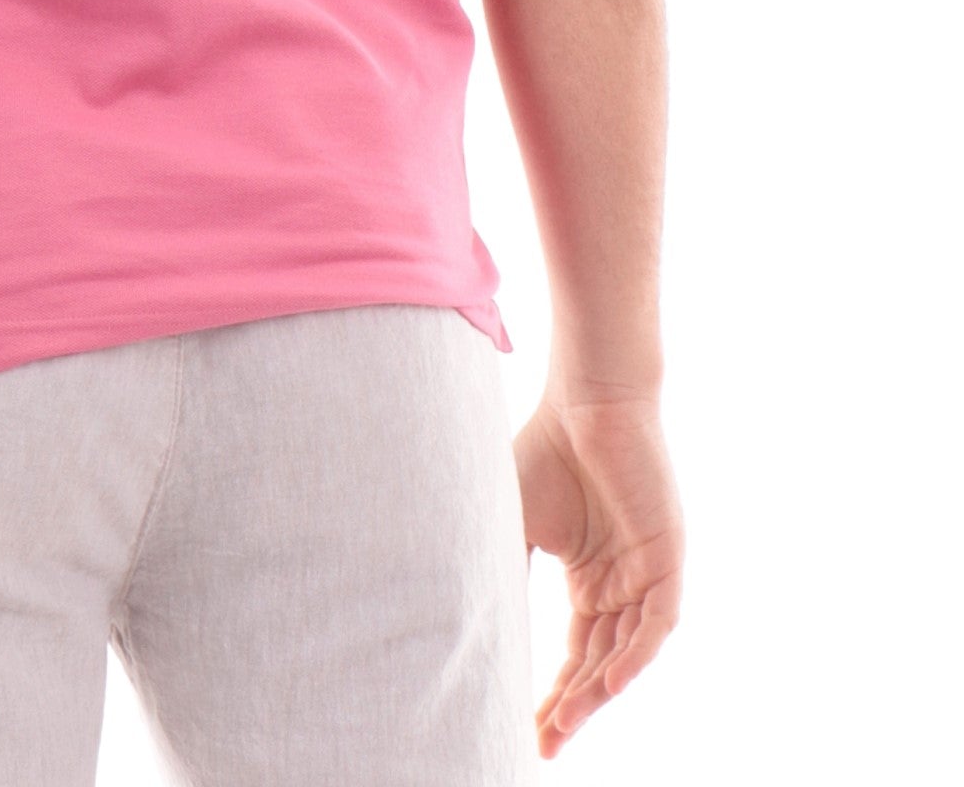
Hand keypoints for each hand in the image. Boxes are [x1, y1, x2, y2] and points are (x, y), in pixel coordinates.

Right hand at [515, 386, 683, 758]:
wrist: (584, 397)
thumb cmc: (544, 449)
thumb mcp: (513, 524)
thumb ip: (505, 574)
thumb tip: (472, 629)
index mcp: (589, 578)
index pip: (575, 653)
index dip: (555, 694)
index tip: (526, 731)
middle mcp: (621, 583)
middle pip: (599, 662)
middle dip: (572, 706)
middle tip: (543, 741)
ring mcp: (645, 572)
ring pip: (626, 651)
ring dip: (598, 690)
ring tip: (564, 723)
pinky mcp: (666, 557)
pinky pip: (656, 622)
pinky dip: (634, 655)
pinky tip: (608, 684)